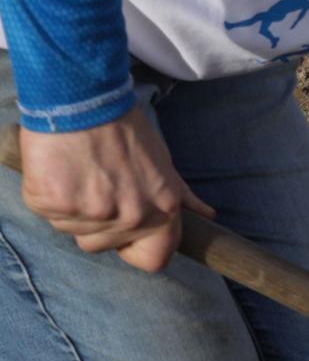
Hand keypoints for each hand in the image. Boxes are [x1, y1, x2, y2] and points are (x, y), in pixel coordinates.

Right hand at [18, 112, 214, 272]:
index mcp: (163, 208)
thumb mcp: (164, 161)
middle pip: (104, 246)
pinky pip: (49, 215)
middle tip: (96, 186)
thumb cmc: (124, 128)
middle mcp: (132, 216)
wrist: (83, 100)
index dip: (136, 249)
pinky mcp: (57, 204)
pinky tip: (60, 171)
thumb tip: (207, 215)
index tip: (126, 234)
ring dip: (74, 210)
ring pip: (75, 232)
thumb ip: (180, 194)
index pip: (155, 260)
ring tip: (79, 174)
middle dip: (98, 223)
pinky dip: (49, 197)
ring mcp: (93, 213)